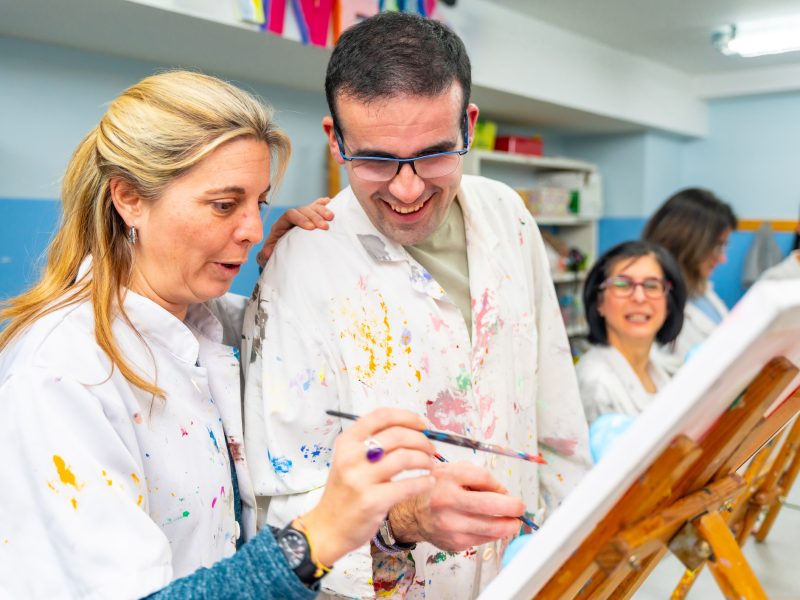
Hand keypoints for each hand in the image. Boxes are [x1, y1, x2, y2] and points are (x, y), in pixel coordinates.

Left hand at [257, 197, 333, 266]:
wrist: (282, 250)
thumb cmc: (277, 251)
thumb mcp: (271, 252)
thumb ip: (268, 251)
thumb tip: (267, 252)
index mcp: (282, 223)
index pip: (290, 214)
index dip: (301, 219)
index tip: (311, 228)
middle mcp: (293, 216)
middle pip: (304, 210)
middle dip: (315, 217)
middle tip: (325, 226)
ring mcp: (303, 216)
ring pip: (312, 207)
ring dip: (322, 211)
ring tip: (331, 218)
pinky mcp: (311, 217)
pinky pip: (317, 206)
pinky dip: (324, 204)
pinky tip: (330, 202)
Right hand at [299, 408, 435, 566]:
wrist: (327, 528)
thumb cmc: (344, 492)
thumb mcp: (349, 460)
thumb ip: (373, 445)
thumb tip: (412, 431)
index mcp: (347, 442)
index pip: (381, 416)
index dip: (407, 417)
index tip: (422, 425)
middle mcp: (351, 457)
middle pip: (397, 435)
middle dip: (421, 440)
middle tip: (431, 449)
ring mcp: (361, 479)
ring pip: (405, 457)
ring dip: (425, 460)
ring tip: (429, 465)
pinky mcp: (372, 501)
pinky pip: (407, 485)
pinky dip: (424, 482)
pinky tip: (428, 483)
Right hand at [388, 462, 523, 550]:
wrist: (412, 514)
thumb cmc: (436, 490)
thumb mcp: (452, 471)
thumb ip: (476, 476)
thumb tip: (503, 493)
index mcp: (447, 478)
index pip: (484, 478)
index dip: (499, 485)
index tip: (505, 491)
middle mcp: (447, 501)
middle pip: (490, 504)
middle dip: (512, 507)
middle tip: (520, 508)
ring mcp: (451, 524)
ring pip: (491, 527)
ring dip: (508, 525)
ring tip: (513, 522)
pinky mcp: (455, 542)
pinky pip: (483, 539)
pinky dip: (492, 534)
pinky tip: (492, 527)